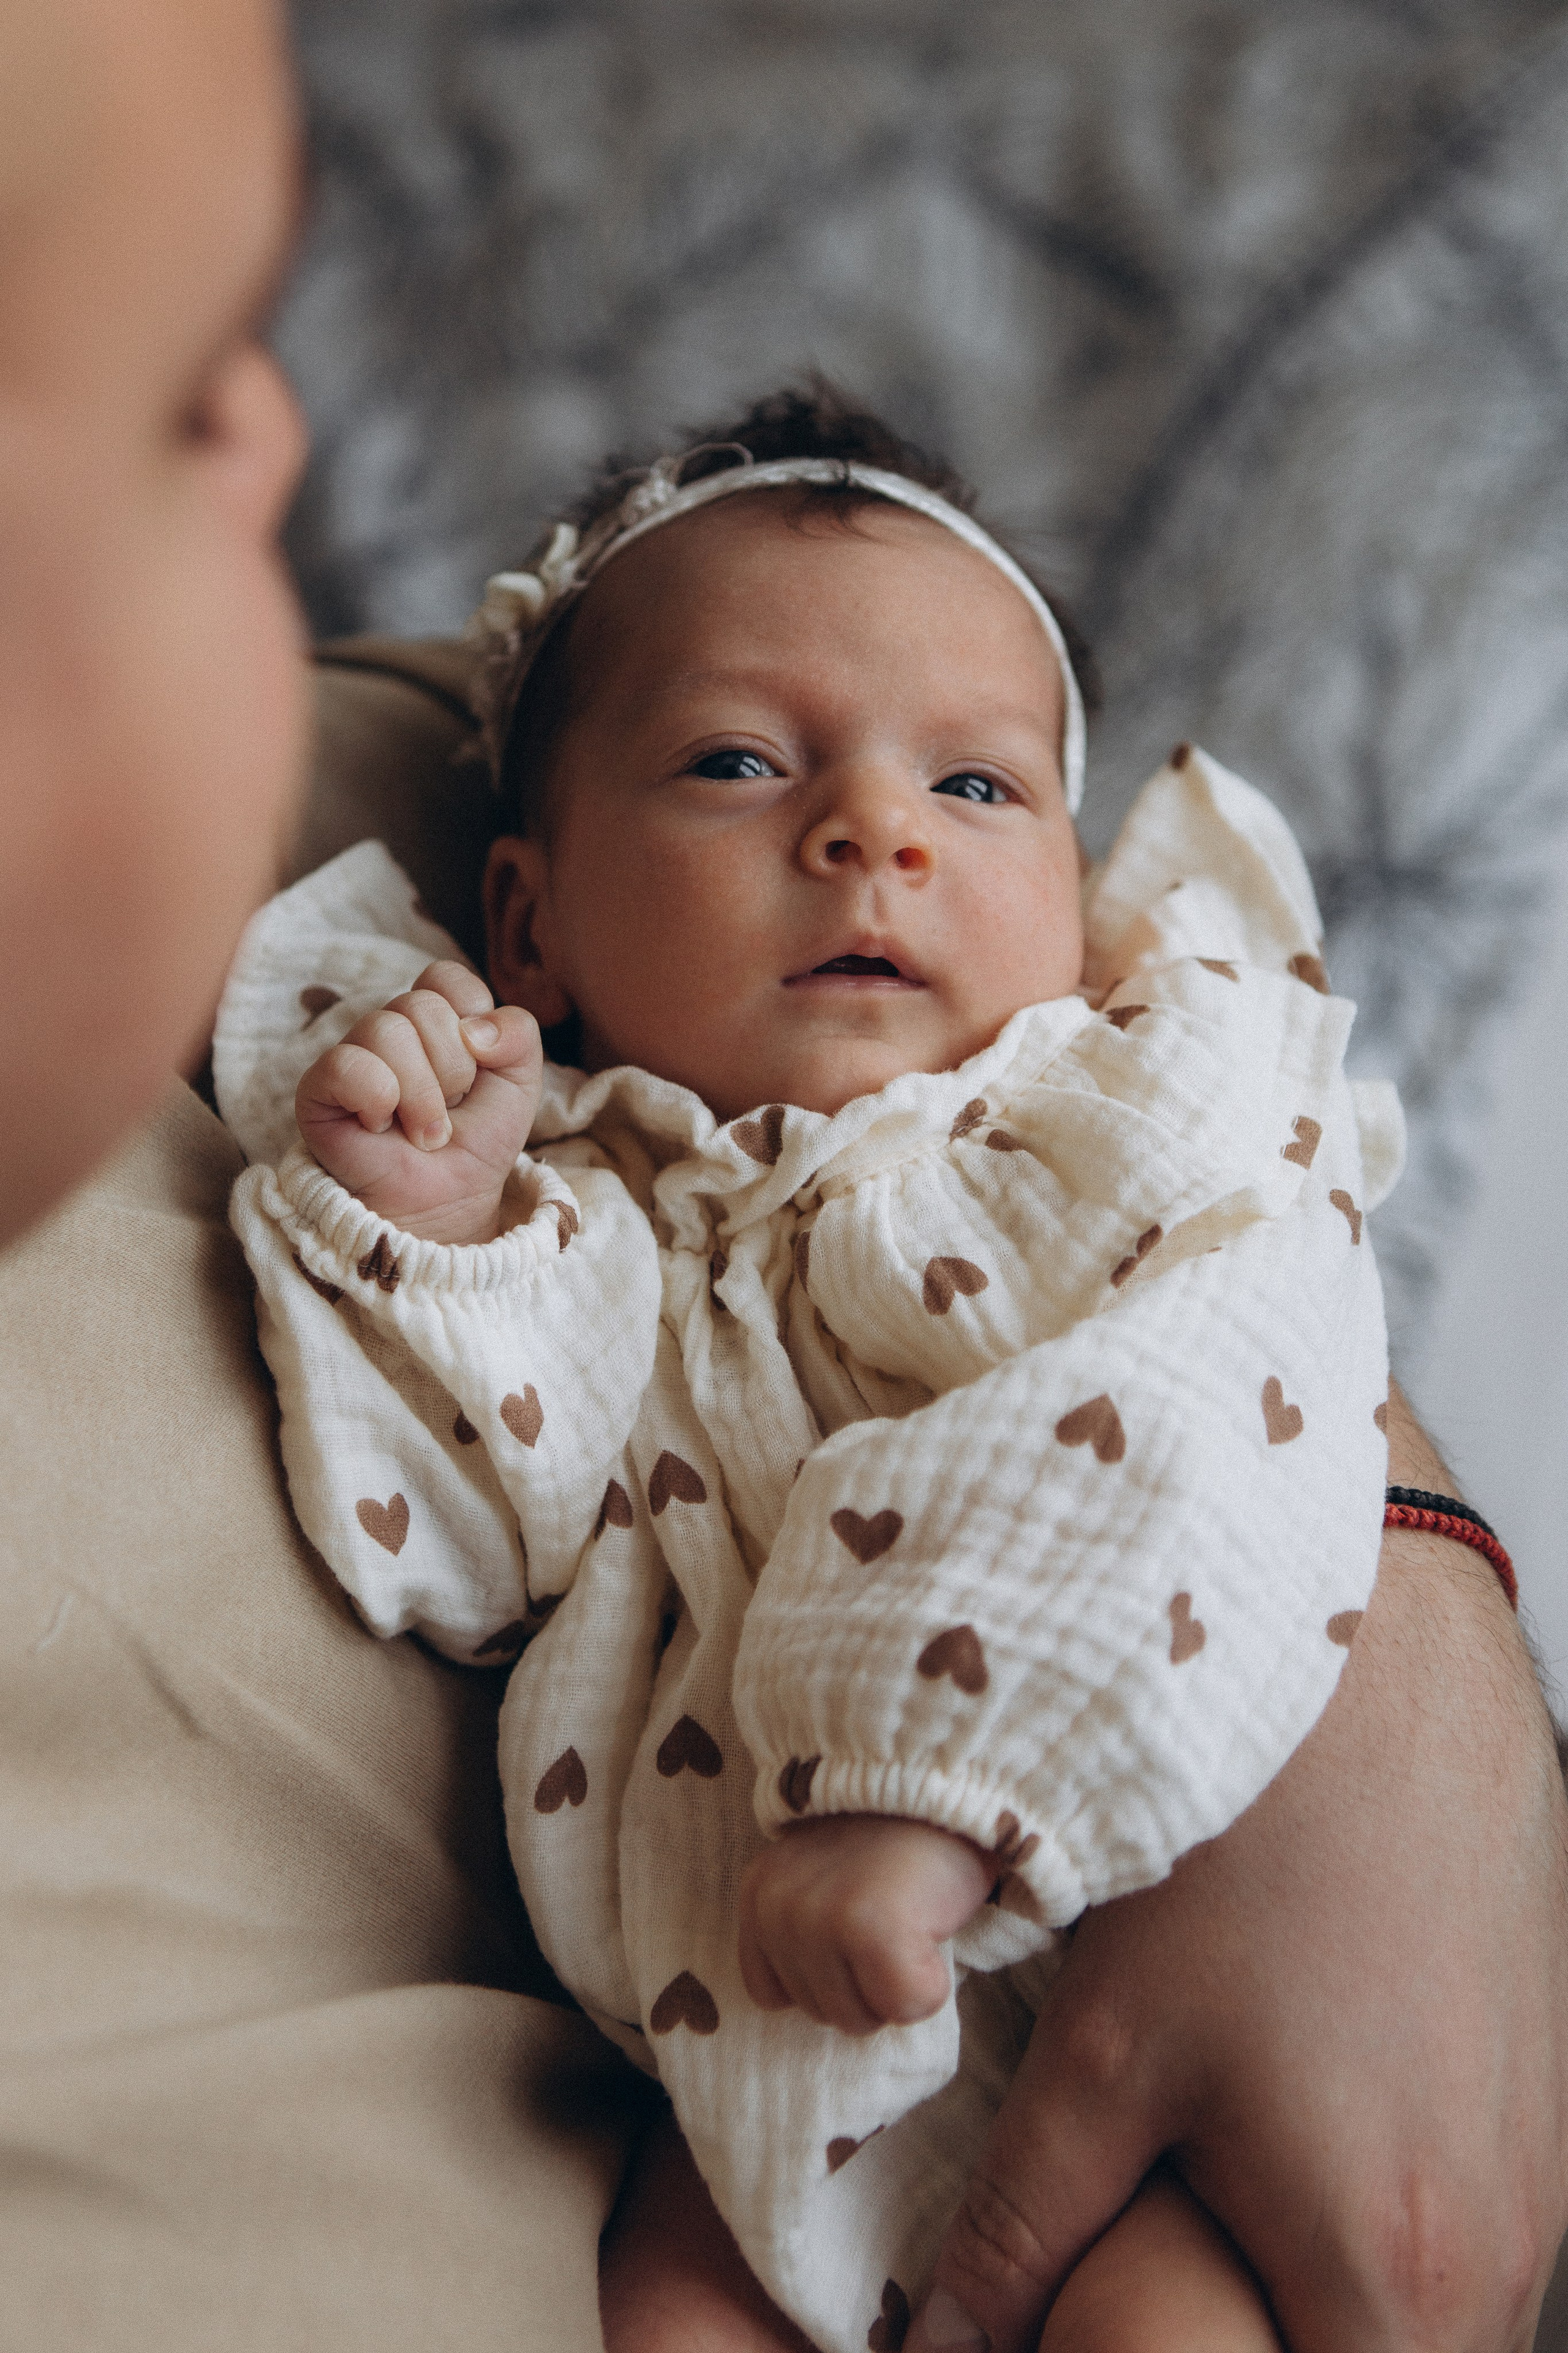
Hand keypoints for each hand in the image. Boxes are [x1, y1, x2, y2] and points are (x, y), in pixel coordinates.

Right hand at [295, 961, 542, 1243]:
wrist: (449, 1202)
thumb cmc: (477, 1141)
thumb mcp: (520, 1083)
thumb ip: (519, 1034)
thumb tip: (474, 1028)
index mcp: (434, 1018)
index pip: (445, 978)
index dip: (472, 1021)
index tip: (478, 1068)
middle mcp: (389, 1029)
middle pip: (421, 1005)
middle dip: (452, 1070)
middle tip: (449, 1110)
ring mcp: (352, 1055)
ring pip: (386, 1030)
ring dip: (421, 1096)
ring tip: (423, 1132)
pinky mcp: (318, 1088)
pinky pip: (347, 1065)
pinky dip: (378, 1100)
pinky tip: (380, 1127)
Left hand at [738, 1815, 991, 2034]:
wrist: (945, 1780)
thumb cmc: (895, 1840)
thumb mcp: (824, 1877)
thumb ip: (805, 1928)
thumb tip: (815, 2000)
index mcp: (758, 1893)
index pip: (771, 1994)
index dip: (828, 1975)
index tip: (860, 1924)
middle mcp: (777, 1906)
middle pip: (821, 2012)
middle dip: (866, 1981)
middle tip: (892, 1914)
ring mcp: (818, 1917)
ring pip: (859, 2019)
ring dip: (896, 1983)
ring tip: (908, 1916)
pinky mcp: (870, 1929)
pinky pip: (905, 2005)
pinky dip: (931, 1984)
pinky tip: (929, 1925)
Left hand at [908, 1382, 1567, 2352]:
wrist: (1379, 1662)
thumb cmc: (1244, 1846)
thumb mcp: (1107, 2048)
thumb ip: (1028, 2223)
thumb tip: (958, 2336)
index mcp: (1397, 2272)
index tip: (1120, 2346)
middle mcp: (1503, 2248)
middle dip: (1265, 2349)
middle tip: (1162, 2280)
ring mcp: (1539, 2174)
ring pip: (1428, 2318)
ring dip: (1321, 2295)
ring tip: (1216, 2215)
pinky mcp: (1537, 2100)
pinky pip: (1461, 2233)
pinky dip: (1373, 2229)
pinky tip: (1292, 2136)